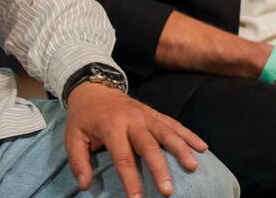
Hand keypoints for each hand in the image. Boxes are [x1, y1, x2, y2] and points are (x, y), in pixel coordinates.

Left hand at [65, 82, 207, 197]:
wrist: (93, 87)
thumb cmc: (84, 117)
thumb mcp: (72, 136)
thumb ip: (78, 161)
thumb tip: (85, 185)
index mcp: (110, 126)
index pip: (122, 156)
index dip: (130, 179)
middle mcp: (131, 120)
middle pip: (148, 145)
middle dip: (159, 168)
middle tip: (168, 190)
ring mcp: (145, 115)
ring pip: (166, 131)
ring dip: (181, 148)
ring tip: (193, 166)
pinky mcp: (154, 113)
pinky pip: (173, 123)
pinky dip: (188, 134)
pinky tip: (203, 147)